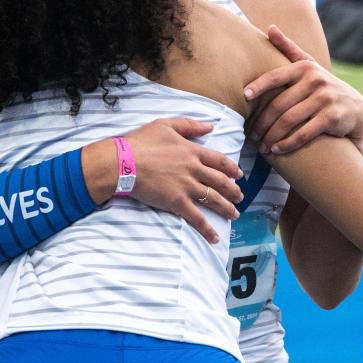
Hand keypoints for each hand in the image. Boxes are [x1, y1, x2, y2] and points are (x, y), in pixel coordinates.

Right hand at [82, 118, 243, 243]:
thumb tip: (211, 126)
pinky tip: (215, 237)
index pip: (219, 161)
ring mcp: (186, 186)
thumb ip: (190, 125)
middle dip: (233, 190)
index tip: (239, 175)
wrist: (122, 162)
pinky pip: (196, 217)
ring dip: (226, 208)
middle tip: (240, 197)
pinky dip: (207, 229)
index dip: (232, 168)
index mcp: (192, 151)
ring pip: (213, 199)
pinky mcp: (176, 202)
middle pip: (220, 181)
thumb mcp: (166, 125)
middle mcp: (193, 169)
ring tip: (235, 215)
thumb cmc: (140, 142)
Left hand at [244, 25, 362, 157]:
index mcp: (305, 67)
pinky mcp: (332, 118)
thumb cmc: (322, 87)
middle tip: (251, 135)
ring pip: (289, 120)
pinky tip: (277, 150)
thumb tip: (270, 27)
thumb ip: (289, 48)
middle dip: (262, 122)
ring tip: (262, 146)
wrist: (355, 109)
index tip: (244, 97)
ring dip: (272, 136)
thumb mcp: (308, 66)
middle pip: (279, 104)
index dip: (259, 86)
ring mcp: (325, 99)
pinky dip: (288, 143)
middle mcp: (316, 80)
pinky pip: (304, 133)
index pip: (276, 76)